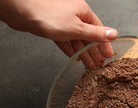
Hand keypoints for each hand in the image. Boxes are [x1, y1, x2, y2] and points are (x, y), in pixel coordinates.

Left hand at [0, 0, 115, 66]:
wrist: (23, 12)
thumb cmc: (48, 16)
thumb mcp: (76, 28)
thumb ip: (95, 34)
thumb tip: (113, 34)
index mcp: (83, 12)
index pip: (99, 30)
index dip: (104, 44)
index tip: (109, 55)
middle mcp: (74, 15)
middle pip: (88, 36)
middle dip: (94, 51)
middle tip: (99, 64)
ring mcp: (63, 22)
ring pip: (76, 40)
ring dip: (83, 53)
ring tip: (89, 65)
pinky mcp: (52, 28)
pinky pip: (65, 41)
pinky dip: (70, 50)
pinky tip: (74, 57)